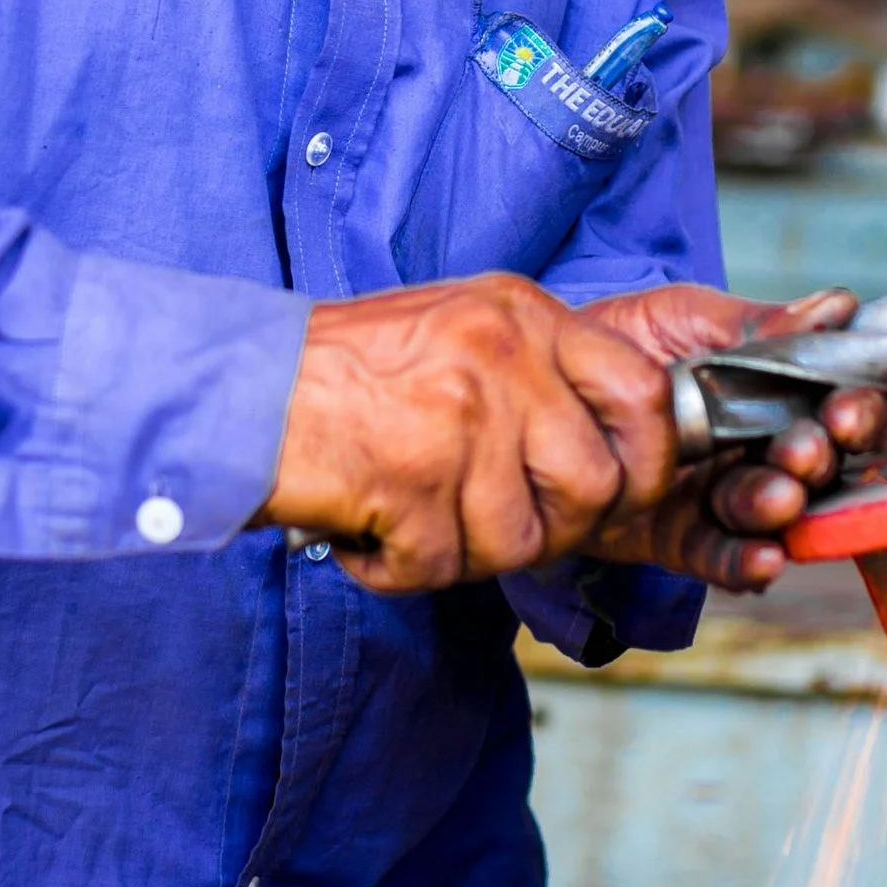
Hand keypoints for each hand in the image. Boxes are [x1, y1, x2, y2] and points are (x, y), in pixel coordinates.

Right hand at [256, 274, 677, 594]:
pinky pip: (443, 566)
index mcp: (522, 315)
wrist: (236, 391)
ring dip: (469, 553)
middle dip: (555, 529)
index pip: (644, 391)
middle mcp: (501, 356)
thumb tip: (620, 450)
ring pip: (524, 539)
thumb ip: (538, 376)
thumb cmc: (344, 373)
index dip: (650, 459)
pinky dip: (403, 571)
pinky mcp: (410, 479)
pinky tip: (371, 533)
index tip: (621, 490)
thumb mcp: (461, 330)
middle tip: (495, 524)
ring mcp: (457, 417)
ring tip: (416, 520)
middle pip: (595, 484)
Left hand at [568, 286, 886, 592]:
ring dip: (781, 508)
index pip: (836, 406)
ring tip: (778, 497)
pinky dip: (746, 562)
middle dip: (817, 460)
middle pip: (814, 466)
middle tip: (806, 451)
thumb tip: (837, 308)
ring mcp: (719, 497)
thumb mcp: (686, 317)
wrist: (541, 379)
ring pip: (769, 513)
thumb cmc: (623, 340)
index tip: (847, 410)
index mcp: (774, 393)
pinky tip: (764, 558)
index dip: (855, 411)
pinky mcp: (678, 538)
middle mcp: (757, 450)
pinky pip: (720, 558)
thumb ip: (757, 324)